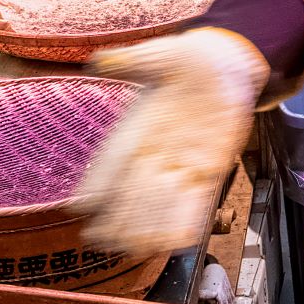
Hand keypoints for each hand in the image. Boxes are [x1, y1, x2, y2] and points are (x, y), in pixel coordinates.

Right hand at [72, 27, 269, 256]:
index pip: (111, 159)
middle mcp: (155, 148)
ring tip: (133, 249)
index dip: (95, 184)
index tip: (80, 206)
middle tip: (101, 241)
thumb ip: (131, 60)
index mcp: (137, 125)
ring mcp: (180, 159)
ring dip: (147, 226)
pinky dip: (186, 219)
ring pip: (160, 200)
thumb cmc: (188, 58)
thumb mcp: (159, 53)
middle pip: (132, 188)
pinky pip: (195, 199)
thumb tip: (101, 60)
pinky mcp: (208, 166)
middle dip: (118, 216)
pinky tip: (178, 240)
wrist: (224, 64)